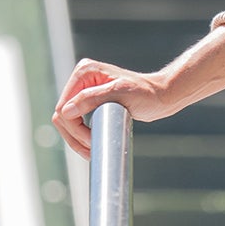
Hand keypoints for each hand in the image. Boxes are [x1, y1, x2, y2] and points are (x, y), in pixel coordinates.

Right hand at [52, 58, 172, 158]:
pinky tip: (90, 147)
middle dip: (74, 136)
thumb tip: (65, 112)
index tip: (91, 141)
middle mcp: (81, 79)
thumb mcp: (119, 94)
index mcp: (85, 72)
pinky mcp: (90, 103)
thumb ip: (91, 99)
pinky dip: (81, 137)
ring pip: (67, 121)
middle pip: (62, 115)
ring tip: (91, 153)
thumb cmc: (146, 93)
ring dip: (75, 140)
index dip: (74, 128)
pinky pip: (77, 123)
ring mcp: (85, 91)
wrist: (162, 97)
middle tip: (91, 151)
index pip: (64, 106)